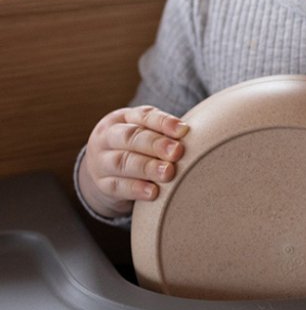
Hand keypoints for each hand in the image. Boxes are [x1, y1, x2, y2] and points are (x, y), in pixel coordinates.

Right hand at [78, 105, 188, 219]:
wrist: (105, 172)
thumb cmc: (137, 148)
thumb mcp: (146, 134)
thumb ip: (166, 134)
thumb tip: (199, 138)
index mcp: (122, 119)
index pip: (143, 116)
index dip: (163, 122)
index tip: (184, 131)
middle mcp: (108, 137)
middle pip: (130, 137)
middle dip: (155, 144)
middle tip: (177, 152)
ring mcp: (101, 161)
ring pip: (122, 162)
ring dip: (147, 168)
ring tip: (168, 173)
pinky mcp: (102, 184)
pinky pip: (117, 186)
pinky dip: (136, 189)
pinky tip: (153, 193)